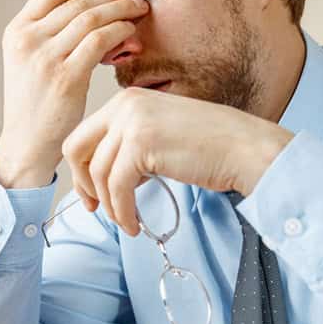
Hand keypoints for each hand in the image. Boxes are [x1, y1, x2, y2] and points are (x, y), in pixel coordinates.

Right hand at [0, 0, 149, 187]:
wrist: (27, 143)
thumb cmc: (35, 104)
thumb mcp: (29, 60)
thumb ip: (50, 34)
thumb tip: (92, 11)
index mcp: (16, 31)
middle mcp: (28, 40)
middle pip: (77, 1)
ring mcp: (46, 57)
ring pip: (91, 16)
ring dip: (121, 9)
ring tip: (138, 10)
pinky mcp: (66, 77)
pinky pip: (100, 40)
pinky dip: (119, 30)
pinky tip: (130, 32)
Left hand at [61, 88, 293, 235]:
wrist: (246, 148)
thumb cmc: (211, 147)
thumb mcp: (161, 134)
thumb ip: (131, 145)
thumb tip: (103, 174)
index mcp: (129, 99)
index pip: (83, 134)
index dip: (81, 169)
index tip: (93, 195)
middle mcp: (126, 104)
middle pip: (76, 148)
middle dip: (82, 184)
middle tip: (95, 209)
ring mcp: (132, 122)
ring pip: (97, 173)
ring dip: (110, 205)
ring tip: (128, 221)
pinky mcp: (142, 144)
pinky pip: (116, 187)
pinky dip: (122, 211)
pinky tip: (135, 224)